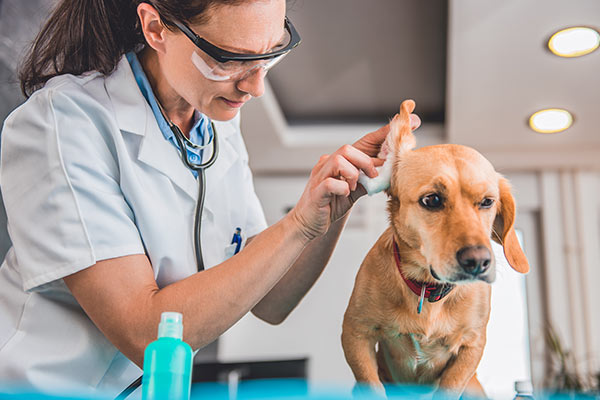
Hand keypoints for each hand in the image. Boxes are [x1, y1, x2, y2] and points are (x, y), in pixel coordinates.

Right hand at [289, 111, 420, 240]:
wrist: (308, 224)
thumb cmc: (330, 204)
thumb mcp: (354, 190)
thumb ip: (368, 180)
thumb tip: (388, 173)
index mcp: (338, 161)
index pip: (362, 142)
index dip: (382, 134)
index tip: (403, 125)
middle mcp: (327, 164)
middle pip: (347, 148)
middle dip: (366, 161)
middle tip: (373, 176)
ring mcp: (320, 176)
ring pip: (338, 160)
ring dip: (353, 173)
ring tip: (355, 186)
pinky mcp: (316, 192)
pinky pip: (331, 183)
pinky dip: (343, 188)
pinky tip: (345, 194)